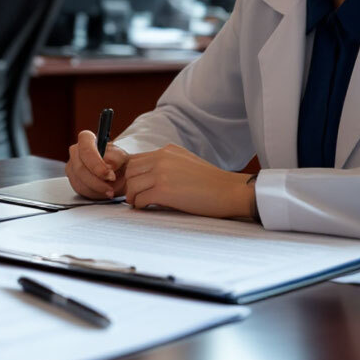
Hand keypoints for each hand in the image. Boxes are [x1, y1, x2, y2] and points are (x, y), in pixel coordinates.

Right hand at [65, 130, 127, 198]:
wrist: (119, 172)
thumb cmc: (119, 161)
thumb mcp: (123, 157)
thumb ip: (116, 158)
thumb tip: (107, 165)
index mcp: (86, 139)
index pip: (85, 149)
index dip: (95, 164)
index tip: (108, 174)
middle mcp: (75, 151)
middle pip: (80, 168)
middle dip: (97, 181)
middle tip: (111, 187)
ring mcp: (72, 166)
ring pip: (79, 182)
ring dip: (97, 189)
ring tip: (111, 190)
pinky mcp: (73, 180)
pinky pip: (80, 190)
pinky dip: (94, 193)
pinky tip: (104, 191)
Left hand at [121, 144, 253, 218]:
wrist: (230, 191)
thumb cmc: (211, 182)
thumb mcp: (186, 163)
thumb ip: (166, 164)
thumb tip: (146, 177)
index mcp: (167, 151)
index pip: (136, 159)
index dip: (131, 174)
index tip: (133, 185)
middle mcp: (162, 158)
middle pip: (130, 170)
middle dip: (129, 184)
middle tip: (134, 196)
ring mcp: (162, 173)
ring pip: (131, 184)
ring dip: (132, 196)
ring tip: (139, 203)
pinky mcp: (164, 190)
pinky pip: (140, 198)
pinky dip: (139, 205)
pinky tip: (146, 208)